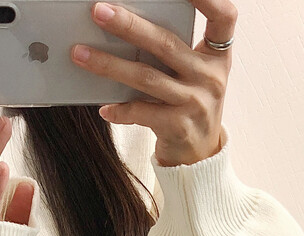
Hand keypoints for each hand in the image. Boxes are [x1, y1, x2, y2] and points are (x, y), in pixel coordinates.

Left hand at [70, 0, 235, 166]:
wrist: (199, 154)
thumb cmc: (191, 103)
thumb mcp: (196, 73)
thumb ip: (175, 50)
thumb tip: (126, 24)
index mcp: (217, 56)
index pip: (223, 17)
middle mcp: (209, 77)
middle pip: (166, 44)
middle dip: (129, 26)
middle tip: (99, 11)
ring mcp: (194, 102)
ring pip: (146, 78)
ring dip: (109, 65)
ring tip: (80, 54)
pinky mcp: (178, 127)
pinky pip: (142, 113)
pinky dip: (120, 110)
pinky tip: (104, 107)